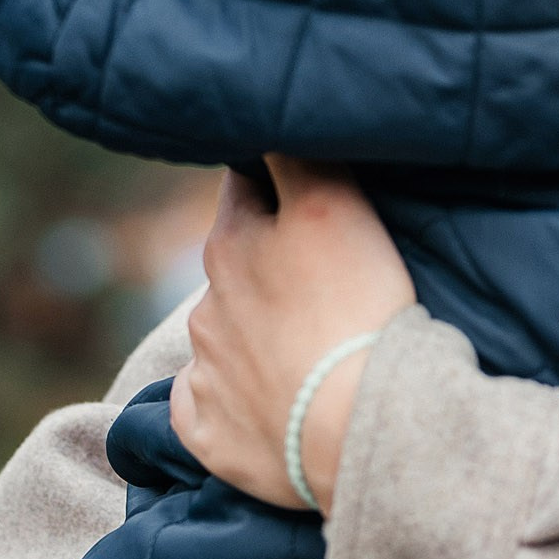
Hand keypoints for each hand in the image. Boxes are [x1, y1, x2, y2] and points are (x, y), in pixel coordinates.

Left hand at [171, 159, 414, 511]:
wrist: (355, 425)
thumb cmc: (355, 306)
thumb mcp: (335, 204)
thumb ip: (299, 157)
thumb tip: (265, 121)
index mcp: (233, 244)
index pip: (245, 188)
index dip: (275, 186)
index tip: (306, 194)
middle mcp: (207, 307)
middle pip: (233, 267)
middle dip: (266, 266)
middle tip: (321, 280)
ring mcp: (205, 375)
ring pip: (221, 338)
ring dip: (254, 336)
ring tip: (309, 351)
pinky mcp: (209, 437)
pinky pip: (202, 409)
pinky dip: (227, 402)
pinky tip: (263, 405)